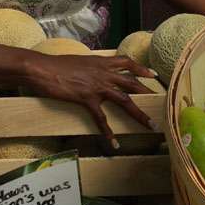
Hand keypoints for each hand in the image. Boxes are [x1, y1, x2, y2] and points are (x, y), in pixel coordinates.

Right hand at [20, 53, 158, 149]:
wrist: (43, 68)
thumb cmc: (56, 64)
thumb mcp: (78, 61)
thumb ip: (90, 66)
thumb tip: (92, 71)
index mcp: (100, 62)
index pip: (126, 62)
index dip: (141, 69)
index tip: (153, 75)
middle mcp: (103, 73)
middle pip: (131, 82)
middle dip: (148, 93)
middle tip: (161, 102)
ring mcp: (96, 86)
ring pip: (124, 100)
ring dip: (139, 113)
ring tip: (150, 125)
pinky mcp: (86, 98)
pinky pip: (101, 118)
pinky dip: (108, 132)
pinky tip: (114, 143)